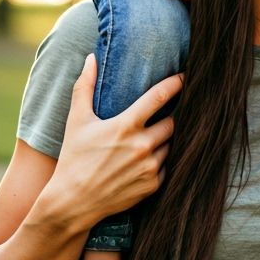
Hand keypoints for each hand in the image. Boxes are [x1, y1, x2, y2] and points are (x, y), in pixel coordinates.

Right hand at [50, 54, 181, 224]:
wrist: (73, 202)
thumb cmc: (74, 158)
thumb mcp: (76, 120)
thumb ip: (84, 86)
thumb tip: (90, 58)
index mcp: (126, 125)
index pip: (160, 96)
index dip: (176, 83)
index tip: (185, 76)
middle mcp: (143, 145)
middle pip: (173, 121)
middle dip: (171, 115)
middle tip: (167, 112)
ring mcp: (150, 167)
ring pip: (171, 144)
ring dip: (165, 139)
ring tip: (153, 136)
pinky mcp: (154, 185)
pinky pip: (168, 166)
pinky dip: (161, 160)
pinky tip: (147, 158)